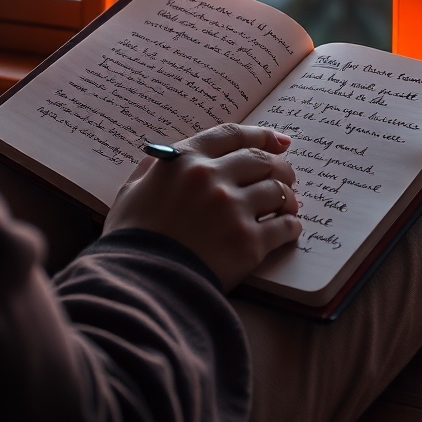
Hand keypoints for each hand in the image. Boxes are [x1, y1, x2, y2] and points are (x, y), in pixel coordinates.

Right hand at [103, 124, 301, 290]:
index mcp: (184, 160)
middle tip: (287, 175)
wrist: (140, 286)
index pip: (232, 134)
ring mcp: (233, 209)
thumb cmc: (130, 240)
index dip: (260, 135)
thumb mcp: (132, 192)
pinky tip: (290, 229)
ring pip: (277, 191)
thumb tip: (166, 157)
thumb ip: (153, 169)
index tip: (280, 141)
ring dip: (288, 196)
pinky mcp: (248, 243)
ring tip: (289, 205)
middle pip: (262, 160)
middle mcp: (212, 177)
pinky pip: (284, 227)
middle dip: (280, 166)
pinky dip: (291, 226)